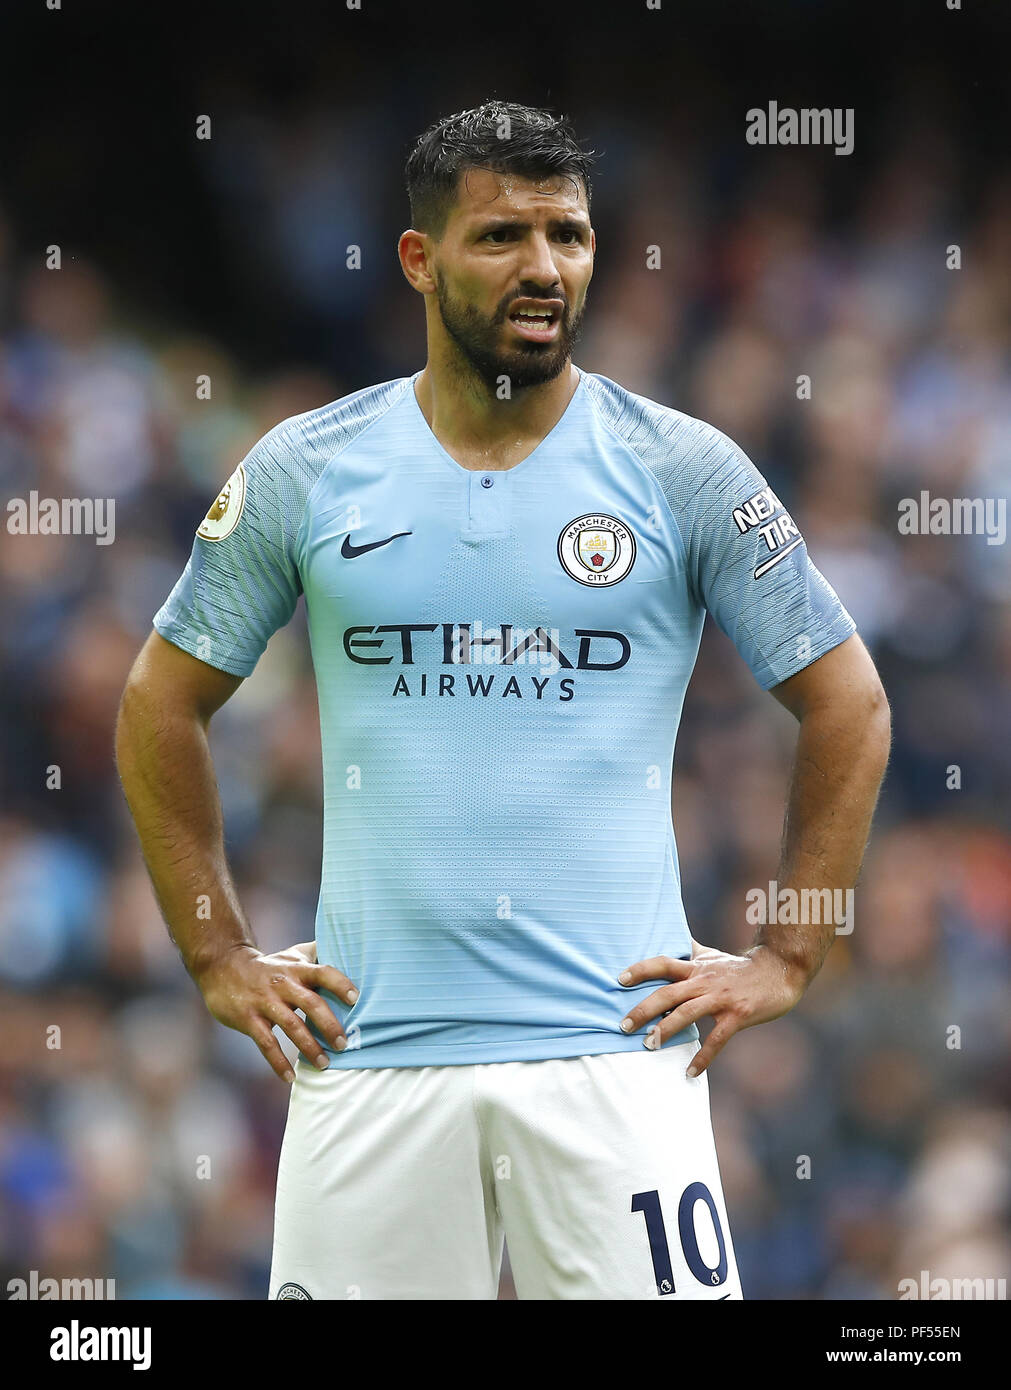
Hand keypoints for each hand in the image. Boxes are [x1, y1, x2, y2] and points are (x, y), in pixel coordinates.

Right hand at [195, 940, 357, 1082]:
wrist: (222, 967)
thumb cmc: (268, 966)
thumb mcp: (291, 955)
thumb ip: (316, 954)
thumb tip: (348, 948)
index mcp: (296, 969)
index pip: (322, 972)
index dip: (339, 984)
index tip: (355, 999)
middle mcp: (283, 984)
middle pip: (311, 1003)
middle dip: (330, 1025)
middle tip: (344, 1044)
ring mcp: (265, 1002)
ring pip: (291, 1026)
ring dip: (310, 1047)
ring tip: (324, 1064)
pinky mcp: (248, 1019)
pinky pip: (266, 1044)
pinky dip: (279, 1062)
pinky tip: (290, 1077)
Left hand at [617, 943, 805, 1076]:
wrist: (779, 971)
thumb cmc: (739, 967)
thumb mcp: (711, 955)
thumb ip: (690, 951)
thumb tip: (672, 940)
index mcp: (696, 967)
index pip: (662, 964)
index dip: (640, 970)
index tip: (619, 980)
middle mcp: (704, 981)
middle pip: (668, 993)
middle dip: (643, 1009)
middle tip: (623, 1025)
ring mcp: (721, 998)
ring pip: (687, 1014)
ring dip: (665, 1031)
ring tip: (648, 1045)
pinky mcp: (738, 1015)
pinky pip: (716, 1040)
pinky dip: (702, 1058)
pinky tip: (689, 1072)